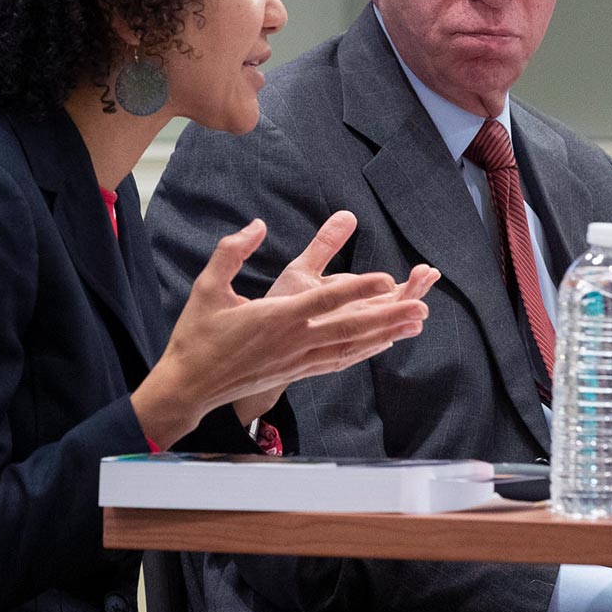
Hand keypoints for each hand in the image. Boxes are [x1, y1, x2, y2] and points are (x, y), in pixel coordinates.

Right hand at [131, 219, 430, 441]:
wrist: (190, 386)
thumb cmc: (197, 335)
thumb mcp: (207, 287)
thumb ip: (231, 252)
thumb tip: (256, 225)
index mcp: (275, 318)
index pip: (324, 301)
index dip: (358, 289)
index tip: (387, 278)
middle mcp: (293, 342)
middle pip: (350, 327)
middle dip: (388, 316)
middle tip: (422, 306)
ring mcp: (298, 361)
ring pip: (351, 347)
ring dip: (386, 334)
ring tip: (416, 323)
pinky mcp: (297, 372)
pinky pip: (339, 360)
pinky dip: (365, 351)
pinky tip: (383, 344)